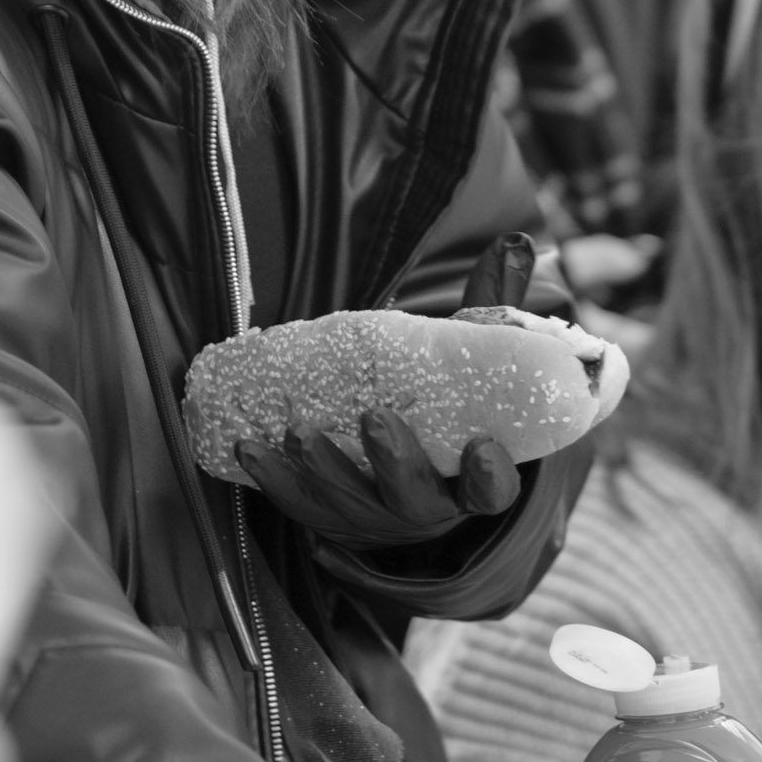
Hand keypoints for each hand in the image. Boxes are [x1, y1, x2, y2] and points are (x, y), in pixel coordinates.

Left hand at [236, 232, 545, 547]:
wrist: (417, 477)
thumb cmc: (454, 412)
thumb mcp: (479, 368)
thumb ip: (494, 313)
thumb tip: (512, 244)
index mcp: (473, 480)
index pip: (492, 491)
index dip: (490, 476)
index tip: (483, 447)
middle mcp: (429, 509)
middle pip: (415, 500)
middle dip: (394, 461)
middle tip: (375, 417)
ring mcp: (377, 518)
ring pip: (351, 506)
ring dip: (323, 471)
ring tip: (299, 433)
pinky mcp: (332, 517)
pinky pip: (302, 505)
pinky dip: (276, 480)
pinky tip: (249, 447)